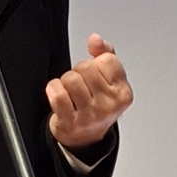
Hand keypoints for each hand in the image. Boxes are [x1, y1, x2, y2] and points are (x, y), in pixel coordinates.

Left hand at [48, 33, 131, 152]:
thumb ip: (105, 53)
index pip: (107, 60)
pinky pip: (57, 95)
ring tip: (70, 91)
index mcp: (122, 93)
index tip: (97, 74)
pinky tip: (58, 94)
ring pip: (70, 79)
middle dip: (79, 71)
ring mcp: (90, 116)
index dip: (97, 63)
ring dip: (65, 81)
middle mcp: (109, 106)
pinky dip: (53, 90)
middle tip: (81, 84)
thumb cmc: (98, 104)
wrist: (86, 137)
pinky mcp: (70, 123)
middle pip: (86, 68)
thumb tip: (96, 39)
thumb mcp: (109, 79)